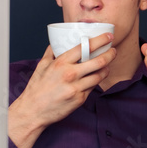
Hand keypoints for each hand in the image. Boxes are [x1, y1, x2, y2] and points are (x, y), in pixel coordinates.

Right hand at [9, 32, 114, 147]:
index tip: (108, 37)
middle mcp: (70, 74)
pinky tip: (94, 79)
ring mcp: (76, 88)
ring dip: (106, 69)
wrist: (33, 110)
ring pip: (99, 75)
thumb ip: (50, 52)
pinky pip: (92, 88)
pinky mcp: (80, 99)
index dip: (100, 41)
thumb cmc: (36, 88)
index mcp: (60, 63)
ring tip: (106, 66)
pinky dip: (95, 82)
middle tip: (113, 51)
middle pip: (99, 61)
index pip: (85, 47)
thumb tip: (56, 42)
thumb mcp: (41, 66)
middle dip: (110, 54)